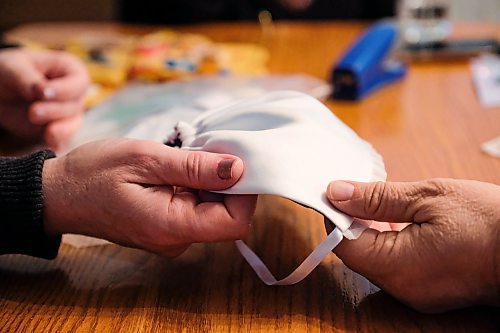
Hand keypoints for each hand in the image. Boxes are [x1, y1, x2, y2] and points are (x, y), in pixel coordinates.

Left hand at [0, 48, 88, 149]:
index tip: (42, 93)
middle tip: (33, 112)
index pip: (80, 82)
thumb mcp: (14, 69)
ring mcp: (69, 113)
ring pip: (73, 124)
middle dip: (55, 110)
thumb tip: (43, 91)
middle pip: (76, 105)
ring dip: (58, 128)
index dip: (65, 90)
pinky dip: (58, 142)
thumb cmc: (8, 73)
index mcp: (70, 70)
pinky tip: (49, 142)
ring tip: (42, 129)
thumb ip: (29, 79)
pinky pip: (65, 139)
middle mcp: (74, 93)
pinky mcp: (60, 131)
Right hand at [42, 139, 256, 256]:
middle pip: (226, 215)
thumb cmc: (93, 173)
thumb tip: (238, 170)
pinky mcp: (166, 227)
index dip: (244, 192)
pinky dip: (194, 185)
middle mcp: (176, 240)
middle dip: (225, 180)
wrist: (58, 193)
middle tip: (202, 149)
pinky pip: (194, 208)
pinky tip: (174, 168)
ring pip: (212, 209)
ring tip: (180, 157)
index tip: (232, 159)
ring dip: (207, 180)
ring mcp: (171, 236)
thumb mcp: (145, 159)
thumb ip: (194, 167)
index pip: (234, 222)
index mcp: (171, 227)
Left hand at [326, 178, 499, 312]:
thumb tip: (336, 192)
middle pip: (358, 253)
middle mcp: (401, 287)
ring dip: (373, 230)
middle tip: (364, 191)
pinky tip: (404, 221)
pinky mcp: (428, 291)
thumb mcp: (428, 198)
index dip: (335, 215)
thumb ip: (377, 199)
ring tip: (388, 203)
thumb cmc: (488, 222)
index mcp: (396, 266)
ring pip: (376, 258)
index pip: (343, 243)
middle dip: (355, 220)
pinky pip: (396, 265)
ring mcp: (415, 293)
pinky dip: (392, 242)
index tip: (335, 191)